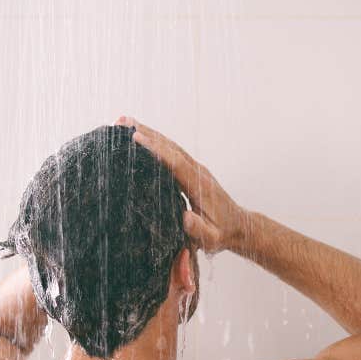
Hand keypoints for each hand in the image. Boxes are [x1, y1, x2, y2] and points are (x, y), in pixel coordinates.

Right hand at [116, 116, 250, 253]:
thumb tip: (185, 217)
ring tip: (125, 123)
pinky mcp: (192, 170)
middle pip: (170, 147)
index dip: (155, 149)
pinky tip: (142, 137)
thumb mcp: (212, 238)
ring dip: (149, 133)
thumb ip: (199, 229)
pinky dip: (156, 142)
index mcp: (199, 185)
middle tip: (122, 122)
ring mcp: (195, 169)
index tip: (136, 138)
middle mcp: (197, 171)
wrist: (239, 226)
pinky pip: (172, 152)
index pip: (175, 162)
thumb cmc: (222, 233)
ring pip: (170, 146)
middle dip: (146, 133)